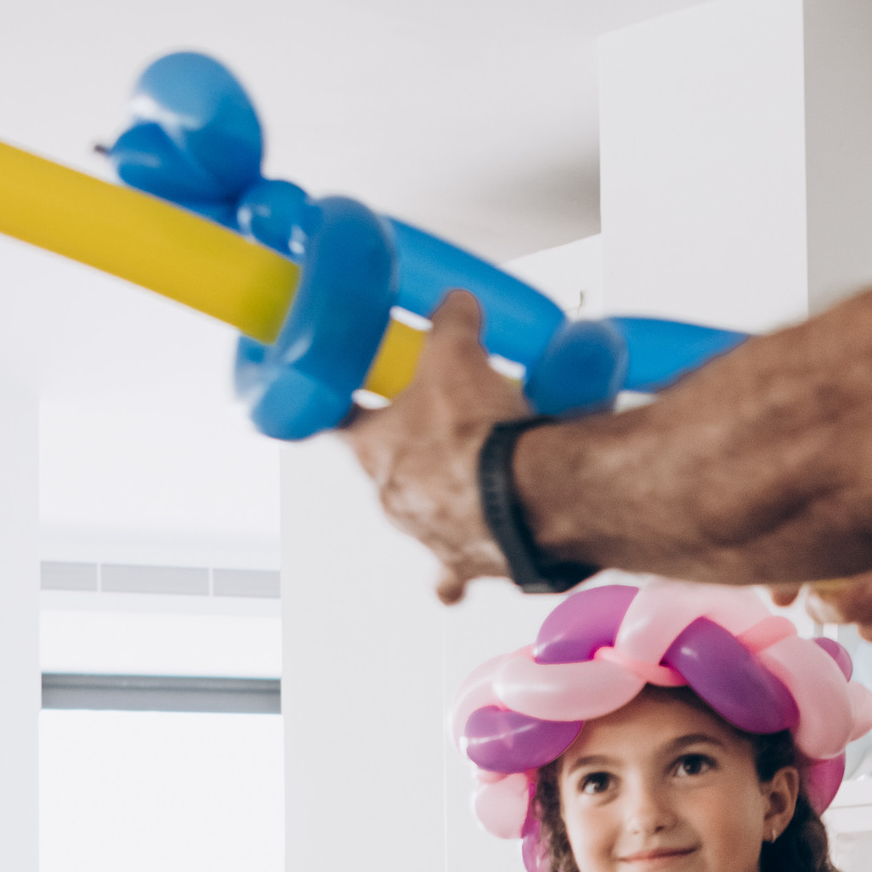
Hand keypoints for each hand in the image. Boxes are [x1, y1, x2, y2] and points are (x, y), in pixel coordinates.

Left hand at [344, 292, 528, 602]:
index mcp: (374, 449)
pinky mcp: (466, 563)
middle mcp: (393, 499)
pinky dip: (465, 561)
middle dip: (411, 449)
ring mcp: (426, 535)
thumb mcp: (458, 355)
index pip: (338, 423)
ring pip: (421, 515)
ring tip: (474, 477)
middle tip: (439, 426)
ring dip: (441, 497)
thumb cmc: (482, 437)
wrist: (533, 497)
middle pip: (387, 468)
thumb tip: (455, 304)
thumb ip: (452, 324)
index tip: (348, 401)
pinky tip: (478, 550)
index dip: (345, 406)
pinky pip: (456, 568)